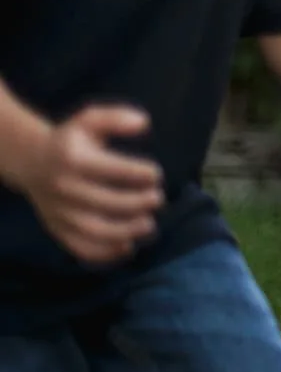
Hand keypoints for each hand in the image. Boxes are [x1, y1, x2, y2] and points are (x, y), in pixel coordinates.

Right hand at [19, 105, 164, 266]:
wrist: (32, 161)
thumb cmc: (71, 140)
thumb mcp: (89, 119)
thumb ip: (116, 117)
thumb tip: (144, 123)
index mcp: (73, 159)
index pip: (110, 169)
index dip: (137, 173)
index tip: (157, 174)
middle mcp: (63, 188)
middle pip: (104, 202)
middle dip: (136, 203)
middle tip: (158, 199)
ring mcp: (58, 212)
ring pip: (92, 230)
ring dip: (125, 232)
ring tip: (150, 226)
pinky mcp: (57, 228)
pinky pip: (79, 247)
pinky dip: (104, 253)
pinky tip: (128, 248)